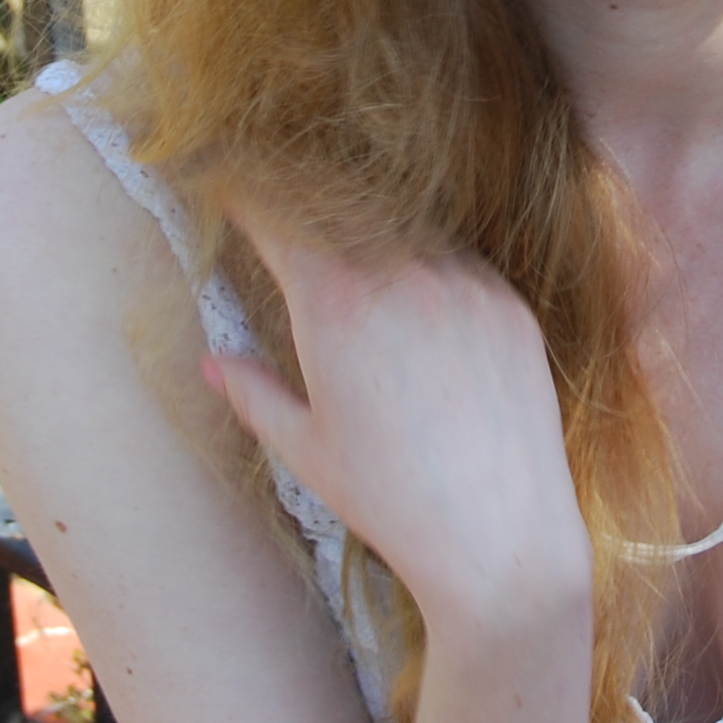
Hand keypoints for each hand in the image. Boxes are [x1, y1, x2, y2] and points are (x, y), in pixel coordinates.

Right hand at [203, 220, 595, 638]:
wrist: (500, 535)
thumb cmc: (392, 500)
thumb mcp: (306, 450)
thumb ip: (254, 394)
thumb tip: (213, 364)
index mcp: (336, 304)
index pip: (280, 219)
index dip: (249, 197)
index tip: (230, 186)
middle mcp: (404, 274)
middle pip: (341, 209)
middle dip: (307, 210)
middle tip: (287, 221)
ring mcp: (466, 284)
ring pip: (405, 229)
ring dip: (371, 235)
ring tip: (354, 266)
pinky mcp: (510, 304)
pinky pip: (459, 262)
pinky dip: (428, 267)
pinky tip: (416, 304)